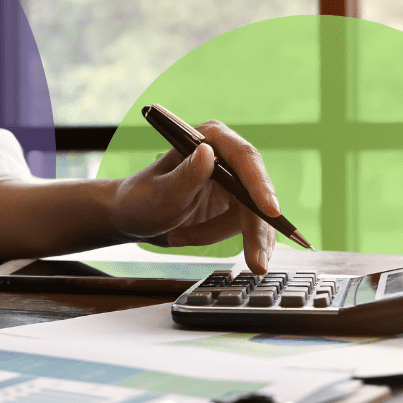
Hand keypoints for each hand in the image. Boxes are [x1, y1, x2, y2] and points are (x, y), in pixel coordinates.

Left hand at [109, 120, 280, 273]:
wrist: (133, 217)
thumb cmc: (141, 198)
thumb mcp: (161, 192)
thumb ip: (186, 175)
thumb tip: (208, 153)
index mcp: (211, 139)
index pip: (244, 159)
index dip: (260, 185)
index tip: (270, 211)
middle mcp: (227, 157)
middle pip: (256, 193)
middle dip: (254, 230)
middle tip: (256, 262)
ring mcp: (234, 182)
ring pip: (253, 216)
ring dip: (221, 235)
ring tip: (181, 238)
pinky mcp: (235, 206)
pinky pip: (245, 229)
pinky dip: (223, 241)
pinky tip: (191, 239)